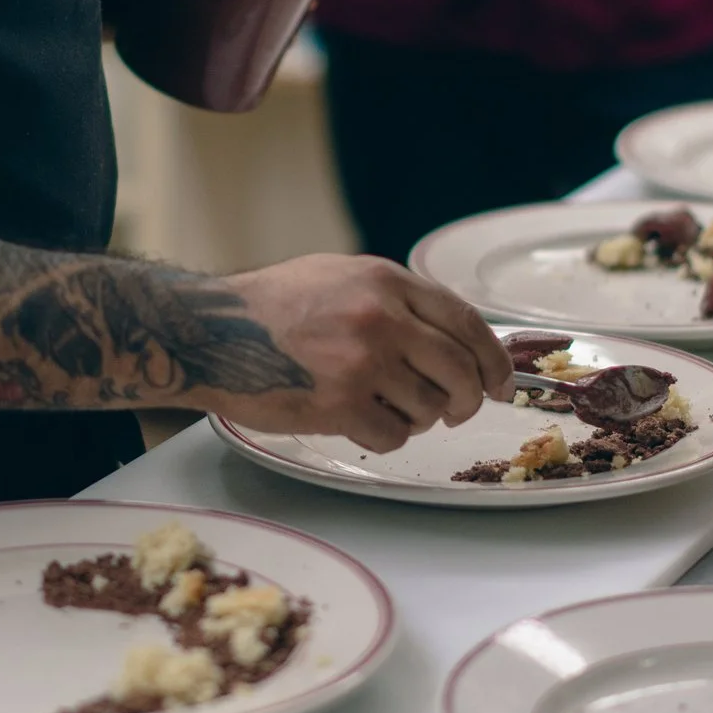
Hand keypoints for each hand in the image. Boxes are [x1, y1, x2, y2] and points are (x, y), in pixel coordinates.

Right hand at [201, 256, 512, 453]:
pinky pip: (393, 435)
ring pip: (429, 408)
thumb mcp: (342, 276)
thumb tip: (453, 337)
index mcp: (386, 281)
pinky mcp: (338, 404)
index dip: (494, 359)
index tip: (499, 383)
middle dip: (468, 399)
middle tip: (457, 410)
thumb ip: (396, 298)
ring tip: (386, 407)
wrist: (212, 333)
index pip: (467, 322)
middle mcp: (381, 318)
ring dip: (418, 418)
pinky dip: (386, 436)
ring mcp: (361, 362)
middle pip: (459, 371)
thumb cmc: (273, 306)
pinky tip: (360, 421)